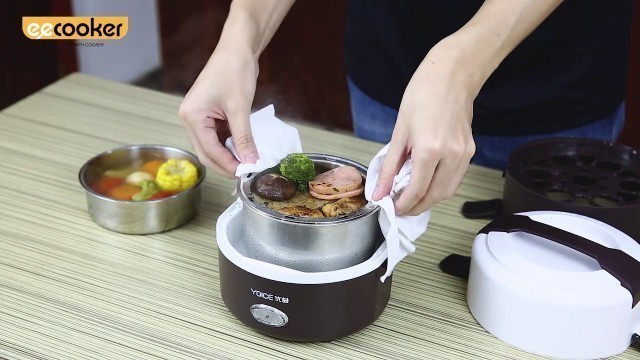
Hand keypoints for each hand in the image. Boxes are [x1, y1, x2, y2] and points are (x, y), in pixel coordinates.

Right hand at [179, 46, 258, 177]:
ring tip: (247, 162)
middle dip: (225, 164)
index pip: (208, 150)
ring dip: (228, 155)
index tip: (243, 174)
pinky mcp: (209, 115)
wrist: (237, 49)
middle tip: (245, 173)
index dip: (227, 164)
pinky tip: (244, 150)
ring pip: (212, 146)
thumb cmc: (235, 71)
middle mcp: (190, 118)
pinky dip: (230, 144)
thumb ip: (244, 138)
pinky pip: (218, 136)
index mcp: (191, 116)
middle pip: (206, 152)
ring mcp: (199, 117)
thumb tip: (250, 161)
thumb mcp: (240, 108)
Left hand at [372, 46, 475, 214]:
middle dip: (415, 207)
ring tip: (411, 198)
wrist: (451, 74)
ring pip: (447, 192)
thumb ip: (390, 166)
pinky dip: (440, 188)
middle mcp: (451, 155)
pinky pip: (455, 179)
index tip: (391, 207)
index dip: (402, 205)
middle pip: (434, 197)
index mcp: (430, 149)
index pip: (416, 191)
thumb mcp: (399, 132)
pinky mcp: (470, 151)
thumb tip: (380, 191)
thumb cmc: (423, 94)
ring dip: (429, 200)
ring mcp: (464, 154)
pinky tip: (426, 183)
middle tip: (399, 207)